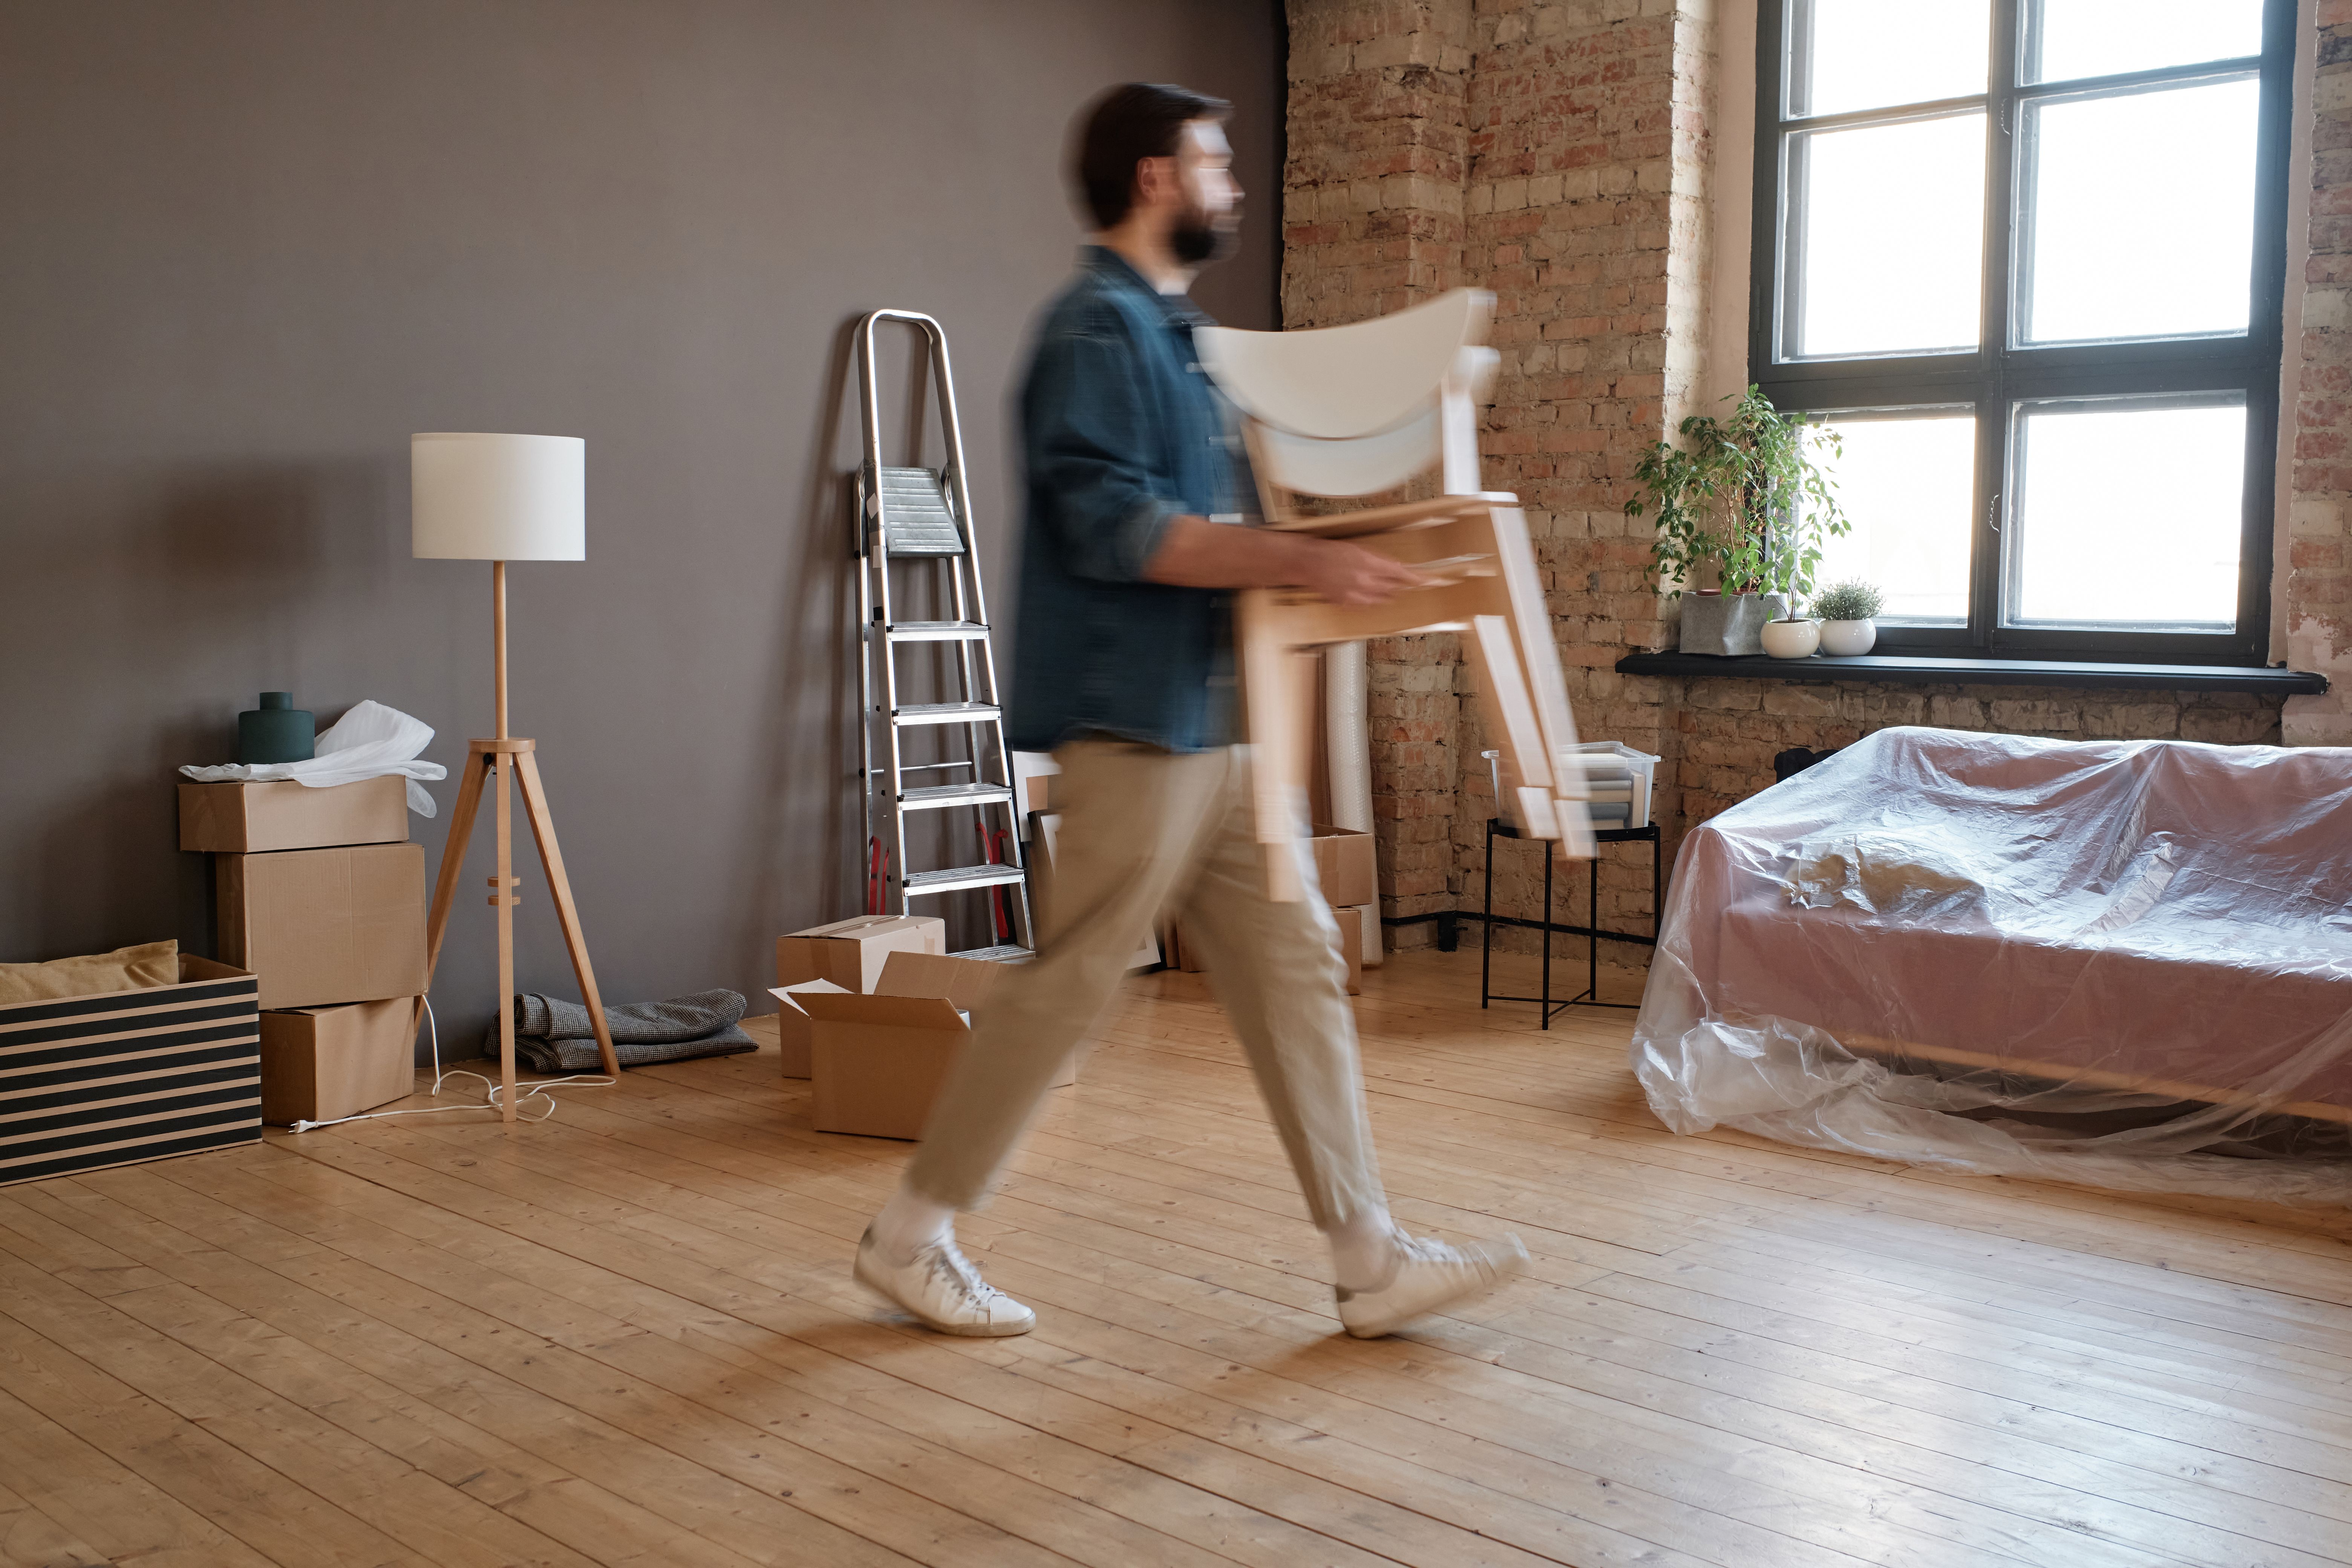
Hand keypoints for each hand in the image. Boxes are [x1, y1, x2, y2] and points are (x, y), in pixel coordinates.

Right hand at [1293, 539, 1435, 605]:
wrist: (1307, 562)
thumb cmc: (1330, 551)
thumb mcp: (1358, 549)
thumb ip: (1379, 559)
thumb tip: (1396, 567)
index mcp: (1368, 563)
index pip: (1400, 573)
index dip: (1416, 578)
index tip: (1429, 580)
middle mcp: (1363, 581)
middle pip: (1393, 588)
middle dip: (1399, 584)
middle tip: (1402, 580)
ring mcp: (1354, 594)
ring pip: (1381, 599)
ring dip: (1386, 593)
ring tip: (1382, 585)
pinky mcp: (1346, 603)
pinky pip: (1366, 604)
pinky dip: (1371, 599)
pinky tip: (1366, 591)